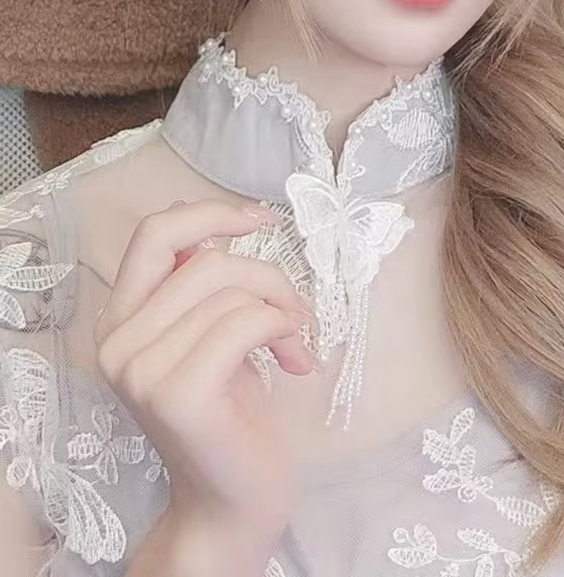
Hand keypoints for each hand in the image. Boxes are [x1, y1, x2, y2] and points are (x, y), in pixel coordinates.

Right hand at [94, 198, 316, 556]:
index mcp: (120, 319)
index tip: (261, 219)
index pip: (155, 233)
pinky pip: (245, 323)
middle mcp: (118, 342)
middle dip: (268, 276)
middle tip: (295, 311)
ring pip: (231, 290)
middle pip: (208, 260)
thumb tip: (218, 225)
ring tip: (294, 342)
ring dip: (281, 308)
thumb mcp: (208, 333)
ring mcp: (142, 370)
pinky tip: (295, 360)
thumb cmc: (229, 411)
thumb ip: (199, 285)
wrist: (230, 501)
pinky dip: (282, 330)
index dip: (211, 213)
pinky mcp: (178, 394)